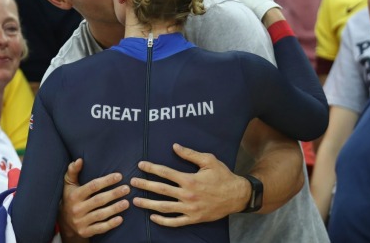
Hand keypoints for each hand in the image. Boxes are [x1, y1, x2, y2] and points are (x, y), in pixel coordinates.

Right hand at [60, 159, 130, 238]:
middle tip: (127, 189)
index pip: (92, 186)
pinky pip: (99, 228)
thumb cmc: (70, 198)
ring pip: (100, 215)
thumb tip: (79, 160)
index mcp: (74, 195)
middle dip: (114, 194)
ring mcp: (81, 221)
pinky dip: (110, 224)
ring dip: (115, 209)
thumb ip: (73, 171)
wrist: (63, 222)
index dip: (106, 181)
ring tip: (127, 202)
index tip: (119, 176)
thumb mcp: (69, 184)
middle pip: (98, 200)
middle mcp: (77, 209)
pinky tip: (120, 219)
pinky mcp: (85, 232)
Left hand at [130, 143, 249, 226]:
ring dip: (148, 204)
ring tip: (135, 201)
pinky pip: (175, 222)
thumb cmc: (223, 176)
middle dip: (144, 185)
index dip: (151, 168)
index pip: (165, 172)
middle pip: (160, 190)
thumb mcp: (209, 160)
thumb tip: (174, 146)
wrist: (237, 196)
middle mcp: (187, 195)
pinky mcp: (194, 218)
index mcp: (189, 179)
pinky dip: (163, 221)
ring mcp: (190, 209)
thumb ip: (190, 154)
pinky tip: (152, 217)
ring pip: (164, 207)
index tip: (140, 165)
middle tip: (132, 183)